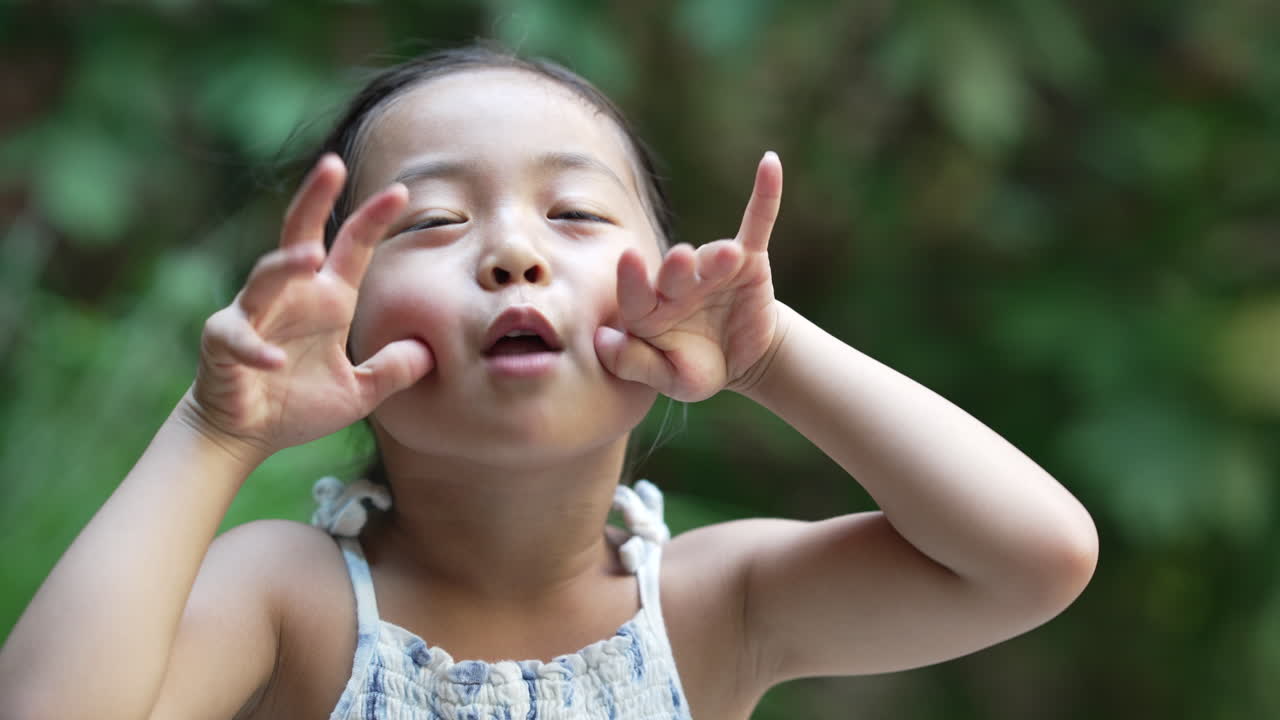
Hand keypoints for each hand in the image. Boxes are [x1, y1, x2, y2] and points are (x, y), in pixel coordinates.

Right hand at [184, 155, 432, 460]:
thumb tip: (432, 352)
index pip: (352, 248)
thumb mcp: (359, 391)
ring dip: (286, 265)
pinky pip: (239, 338)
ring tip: (311, 256)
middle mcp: (291, 296)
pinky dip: (256, 347)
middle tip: (332, 166)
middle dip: (315, 199)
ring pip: (266, 278)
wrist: (244, 434)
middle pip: (299, 234)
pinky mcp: (223, 343)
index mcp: (327, 299)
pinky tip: (275, 361)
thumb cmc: (296, 405)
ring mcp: (253, 315)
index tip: (401, 191)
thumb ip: (394, 371)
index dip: (373, 219)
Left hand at [595, 152, 784, 401]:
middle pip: (674, 273)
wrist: (743, 361)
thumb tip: (601, 340)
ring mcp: (713, 268)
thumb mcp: (670, 379)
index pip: (635, 295)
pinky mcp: (748, 260)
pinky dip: (764, 196)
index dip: (632, 279)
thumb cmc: (696, 367)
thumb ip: (633, 363)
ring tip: (728, 257)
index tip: (629, 259)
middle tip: (680, 260)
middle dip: (678, 268)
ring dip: (720, 256)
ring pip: (714, 257)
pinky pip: (756, 224)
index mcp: (649, 310)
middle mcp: (677, 283)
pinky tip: (770, 164)